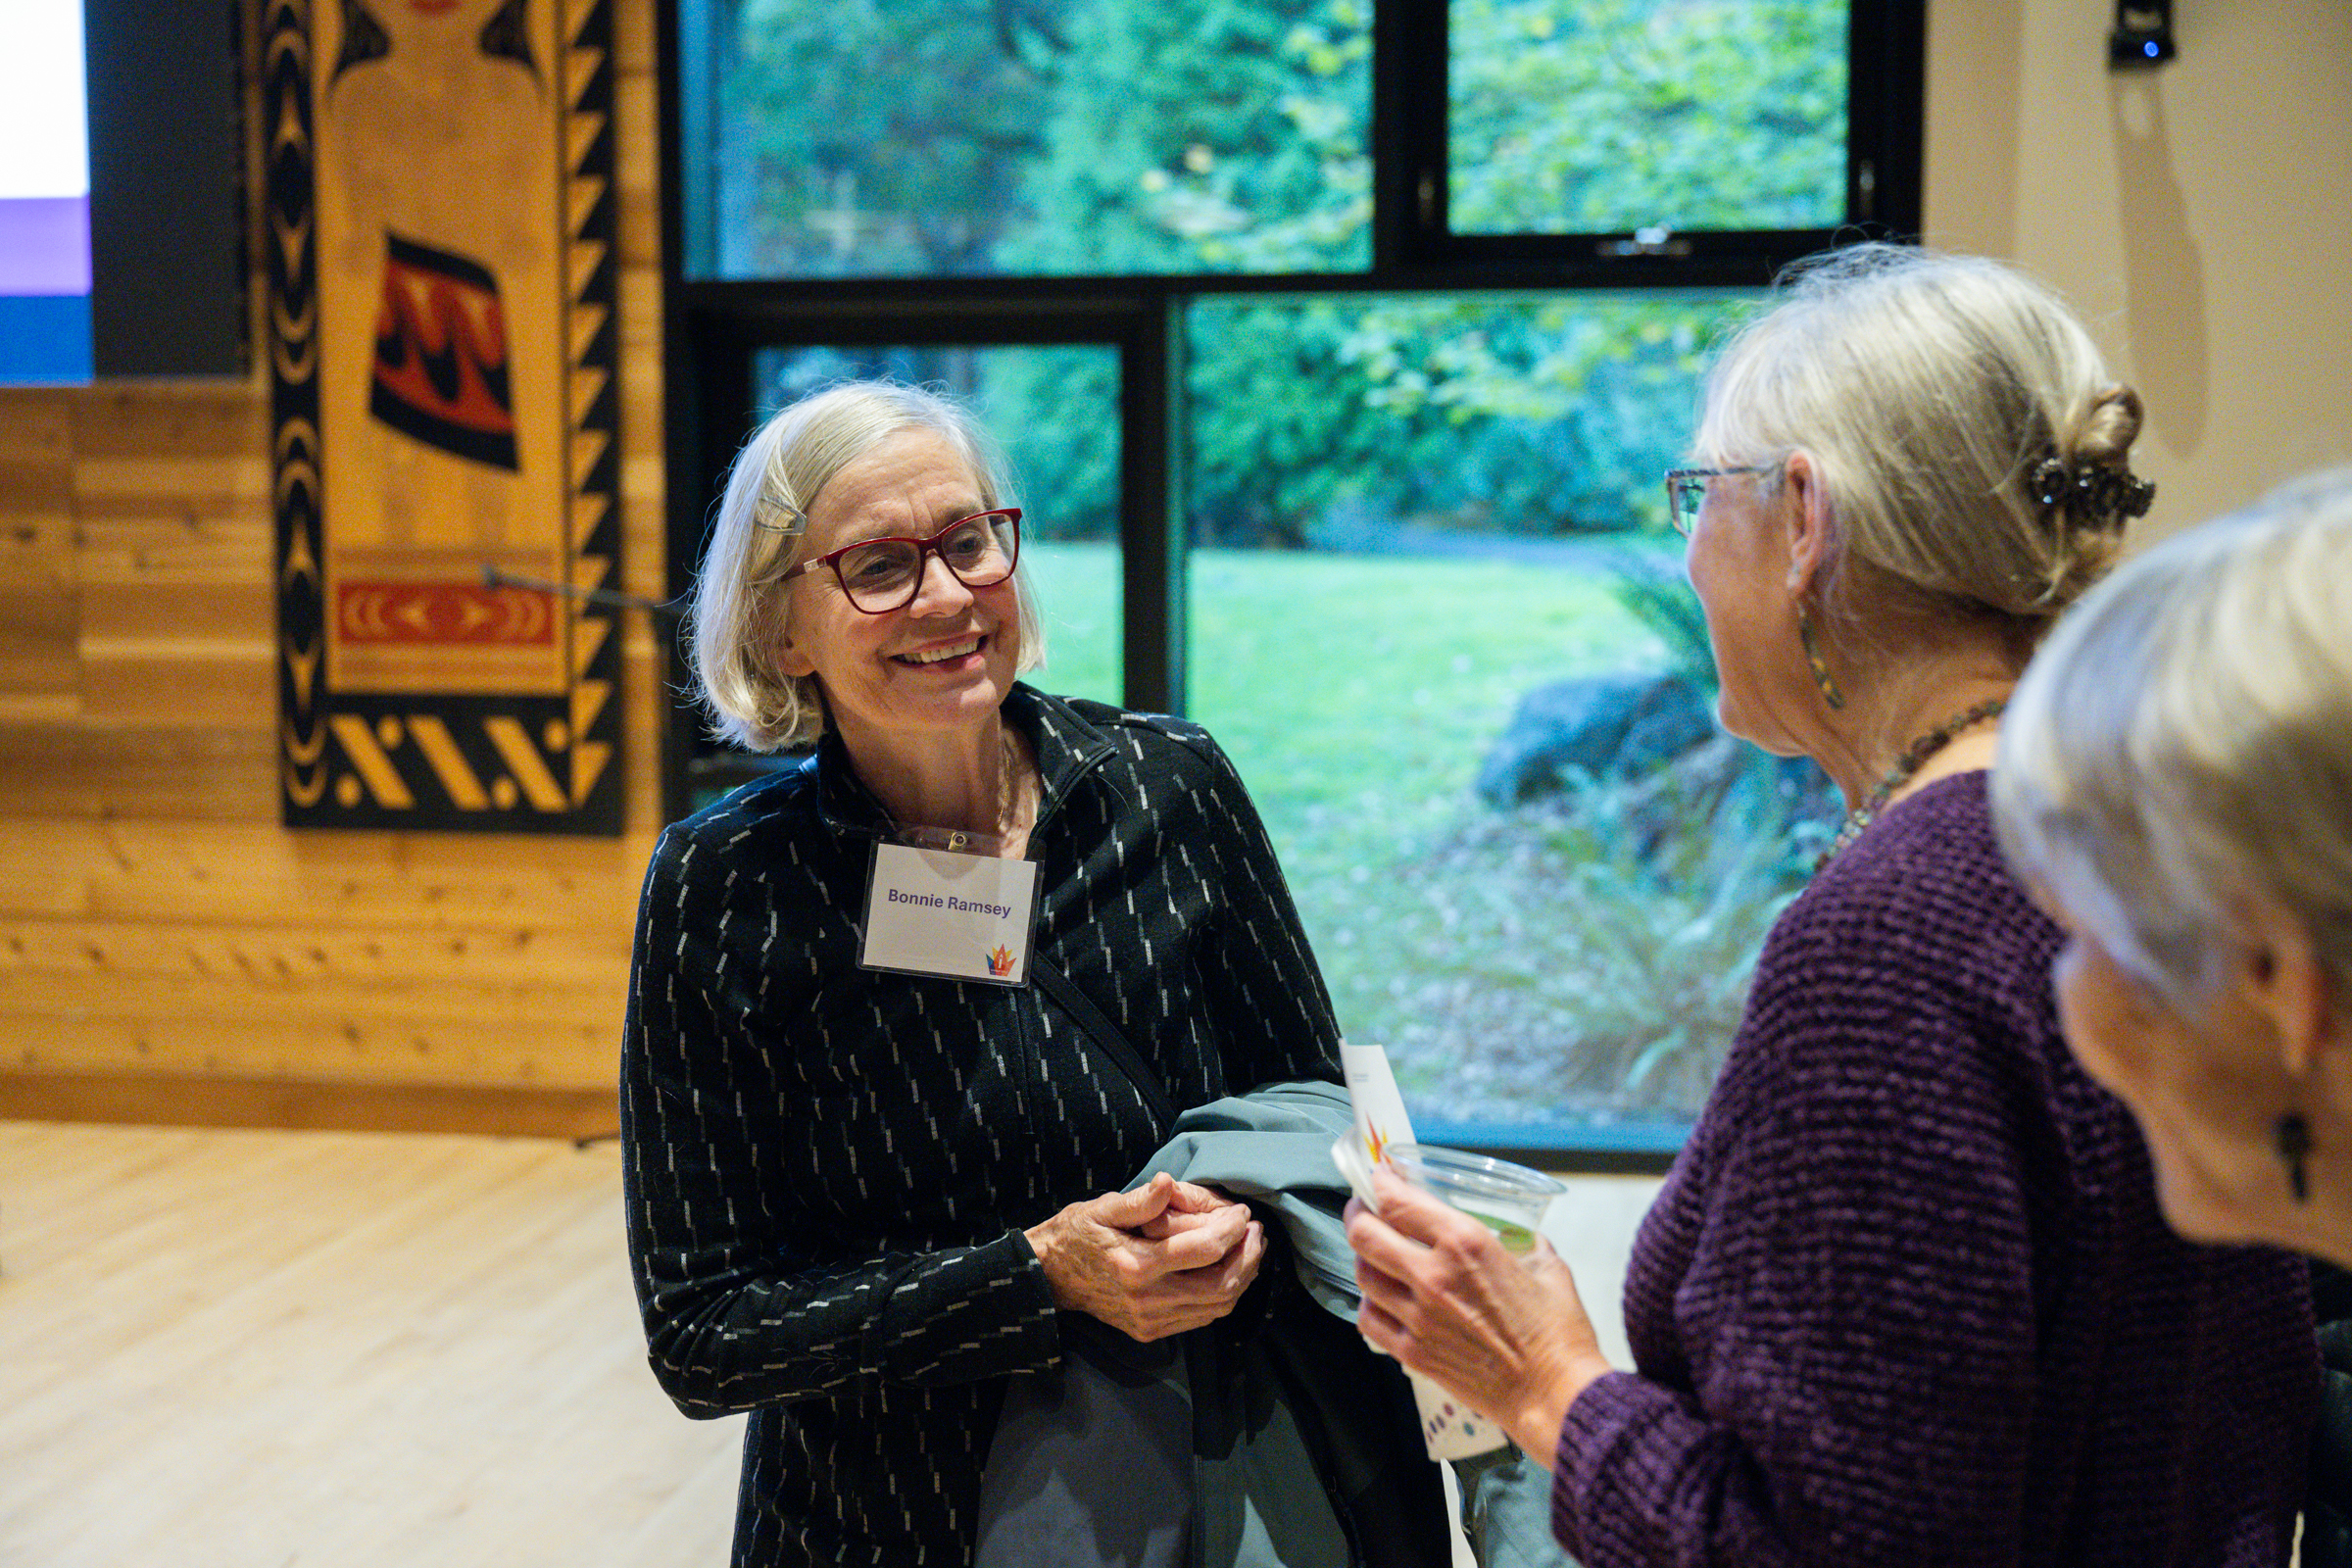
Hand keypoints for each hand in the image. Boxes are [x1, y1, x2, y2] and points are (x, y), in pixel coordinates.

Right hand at [1025, 1173, 1266, 1341]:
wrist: (1050, 1278)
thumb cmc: (1077, 1235)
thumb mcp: (1101, 1208)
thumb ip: (1138, 1200)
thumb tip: (1167, 1183)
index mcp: (1136, 1265)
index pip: (1204, 1250)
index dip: (1232, 1230)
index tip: (1243, 1212)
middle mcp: (1147, 1300)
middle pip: (1220, 1286)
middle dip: (1248, 1258)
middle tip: (1256, 1232)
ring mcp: (1150, 1321)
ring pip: (1217, 1307)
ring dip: (1242, 1278)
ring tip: (1250, 1249)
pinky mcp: (1151, 1332)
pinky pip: (1201, 1318)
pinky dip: (1224, 1296)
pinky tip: (1228, 1272)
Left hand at [1346, 1165, 1614, 1465]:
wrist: (1554, 1393)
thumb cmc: (1557, 1331)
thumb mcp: (1547, 1264)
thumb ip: (1522, 1240)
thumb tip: (1514, 1232)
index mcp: (1465, 1242)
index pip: (1396, 1200)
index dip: (1379, 1182)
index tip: (1379, 1177)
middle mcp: (1432, 1275)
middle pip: (1364, 1234)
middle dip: (1358, 1214)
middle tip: (1365, 1210)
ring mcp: (1418, 1317)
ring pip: (1362, 1275)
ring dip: (1365, 1259)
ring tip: (1377, 1255)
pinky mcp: (1413, 1353)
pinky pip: (1369, 1320)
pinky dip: (1370, 1304)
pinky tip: (1383, 1299)